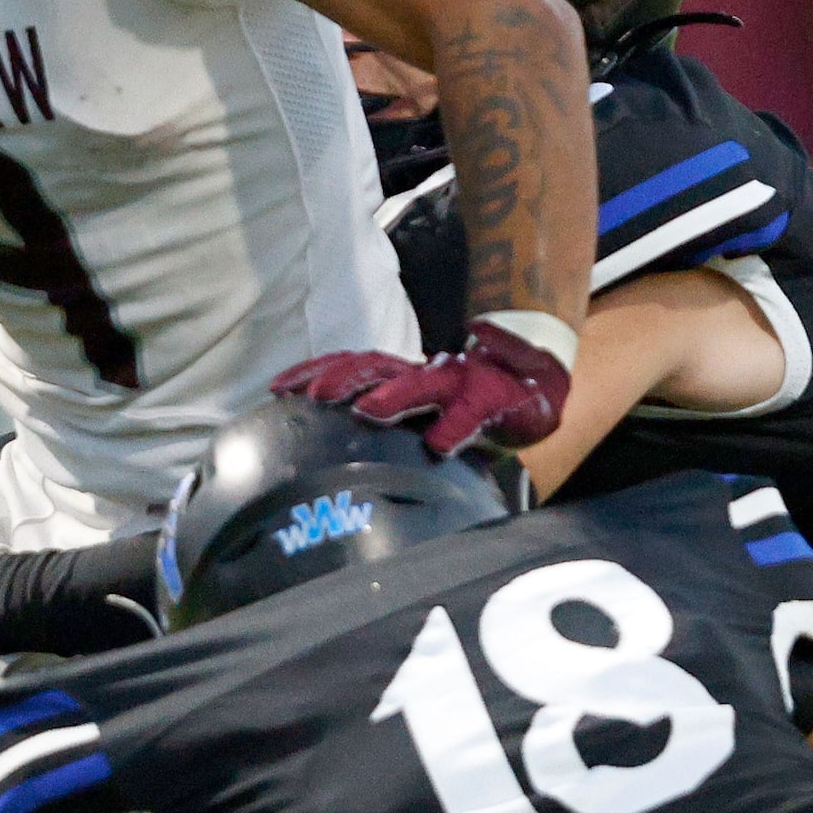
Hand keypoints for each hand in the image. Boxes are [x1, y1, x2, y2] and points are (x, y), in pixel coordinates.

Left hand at [273, 319, 570, 455]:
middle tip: (313, 395)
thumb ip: (388, 426)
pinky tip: (440, 443)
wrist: (536, 387)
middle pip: (376, 365)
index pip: (351, 365)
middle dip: (342, 377)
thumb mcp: (422, 415)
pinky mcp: (494, 397)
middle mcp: (424, 371)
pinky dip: (455, 426)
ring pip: (421, 383)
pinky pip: (472, 411)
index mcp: (402, 375)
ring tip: (368, 410)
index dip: (313, 372)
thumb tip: (334, 447)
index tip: (277, 389)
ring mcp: (459, 381)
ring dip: (394, 395)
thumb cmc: (468, 407)